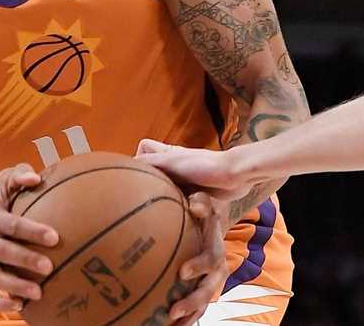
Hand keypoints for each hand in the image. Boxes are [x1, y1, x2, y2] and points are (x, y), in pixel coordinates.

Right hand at [0, 163, 58, 312]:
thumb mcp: (3, 181)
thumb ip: (19, 175)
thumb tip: (35, 177)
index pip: (10, 223)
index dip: (31, 230)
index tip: (54, 236)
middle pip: (2, 251)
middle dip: (24, 260)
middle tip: (48, 266)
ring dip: (14, 286)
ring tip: (38, 293)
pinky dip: (1, 303)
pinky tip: (21, 307)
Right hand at [136, 138, 251, 199]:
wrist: (236, 176)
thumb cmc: (204, 165)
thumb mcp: (172, 161)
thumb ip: (150, 161)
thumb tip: (127, 164)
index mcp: (167, 154)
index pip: (144, 149)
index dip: (138, 158)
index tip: (137, 175)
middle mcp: (175, 166)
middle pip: (155, 174)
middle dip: (153, 186)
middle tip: (149, 199)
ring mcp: (186, 180)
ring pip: (168, 191)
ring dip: (170, 200)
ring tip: (170, 208)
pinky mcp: (197, 194)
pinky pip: (183, 202)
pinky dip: (184, 208)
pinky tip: (186, 212)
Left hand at [167, 192, 227, 325]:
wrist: (212, 221)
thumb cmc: (201, 210)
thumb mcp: (204, 202)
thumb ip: (201, 202)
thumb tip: (194, 204)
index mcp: (216, 248)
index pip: (210, 259)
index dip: (199, 267)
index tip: (182, 273)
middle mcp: (217, 269)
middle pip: (208, 290)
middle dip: (192, 302)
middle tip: (173, 311)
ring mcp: (211, 282)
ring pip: (202, 303)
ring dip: (189, 315)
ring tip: (171, 325)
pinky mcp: (202, 290)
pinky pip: (196, 308)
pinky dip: (185, 319)